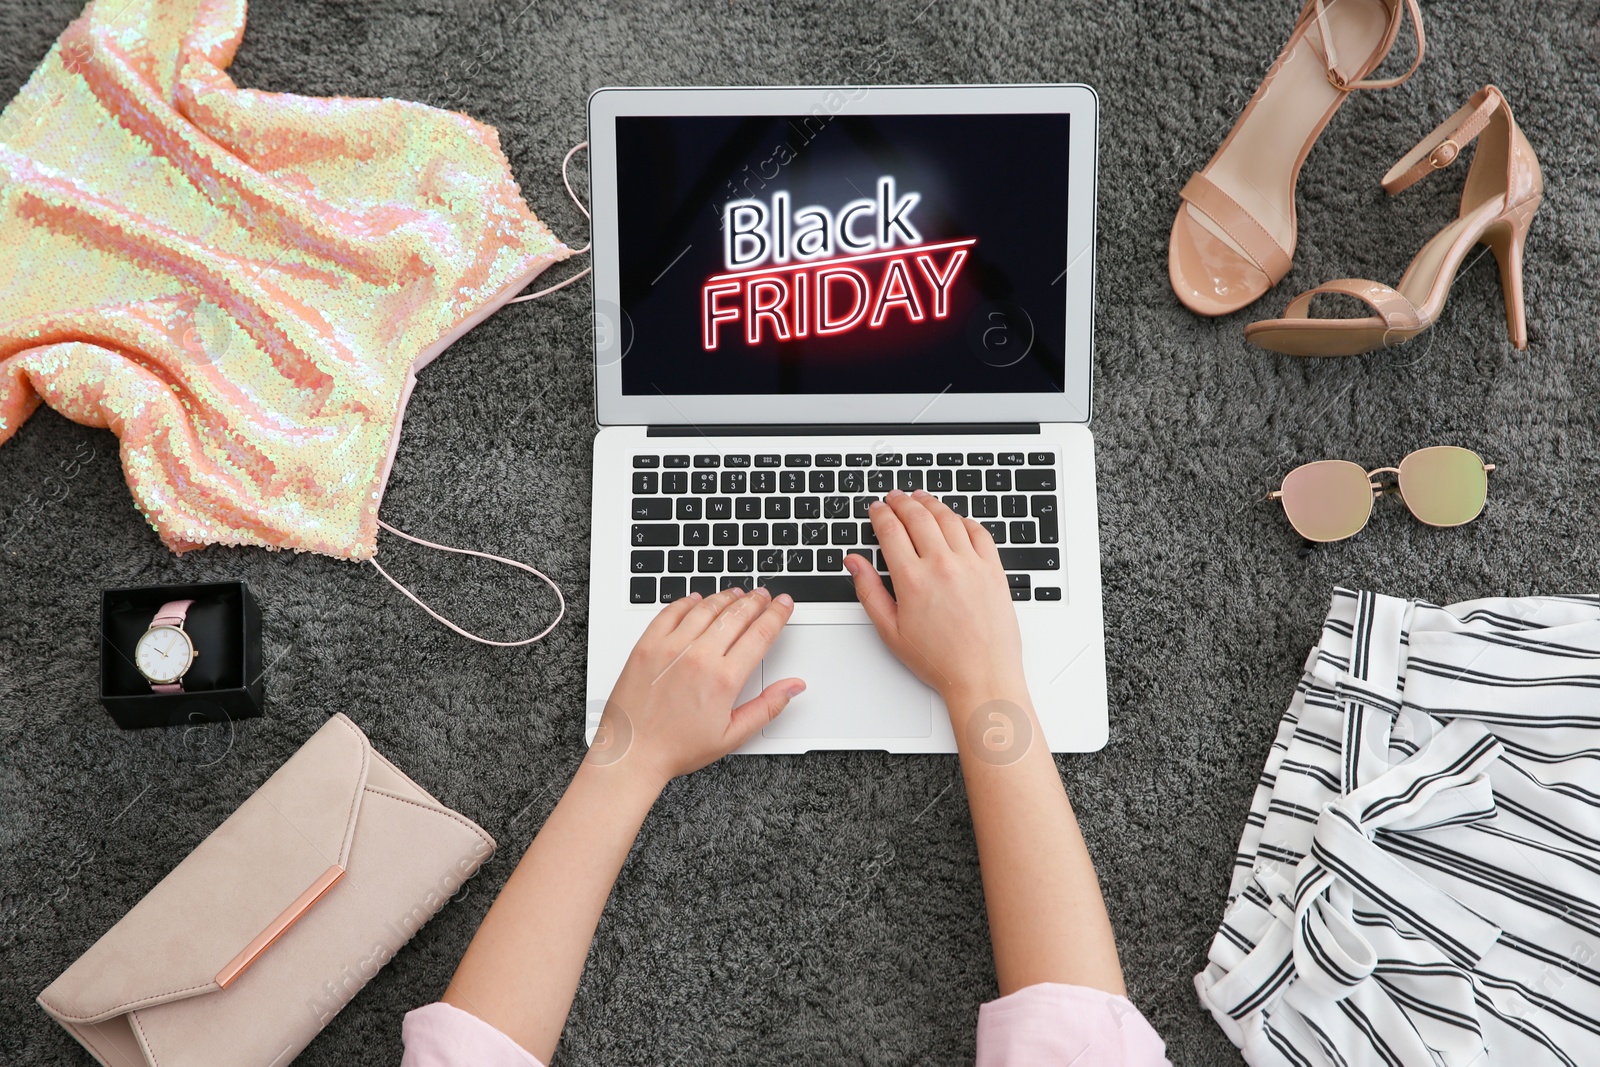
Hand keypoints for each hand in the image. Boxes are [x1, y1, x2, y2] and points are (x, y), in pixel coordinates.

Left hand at [590, 587, 804, 787]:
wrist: (631, 753)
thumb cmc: (676, 748)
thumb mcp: (732, 736)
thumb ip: (768, 707)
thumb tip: (794, 687)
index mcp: (723, 679)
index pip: (760, 634)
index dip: (776, 615)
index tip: (783, 604)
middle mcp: (698, 657)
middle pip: (736, 615)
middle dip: (755, 601)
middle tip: (764, 594)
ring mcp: (670, 648)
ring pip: (705, 608)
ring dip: (725, 597)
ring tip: (737, 593)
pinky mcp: (647, 645)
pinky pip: (670, 612)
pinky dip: (687, 601)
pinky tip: (696, 599)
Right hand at [844, 489, 1025, 712]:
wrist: (982, 676)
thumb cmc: (939, 660)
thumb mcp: (890, 631)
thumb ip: (869, 591)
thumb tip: (854, 562)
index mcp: (913, 580)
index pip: (891, 530)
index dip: (880, 514)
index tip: (876, 509)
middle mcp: (942, 565)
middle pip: (918, 517)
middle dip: (902, 502)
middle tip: (895, 497)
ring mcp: (971, 564)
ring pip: (948, 518)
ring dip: (931, 503)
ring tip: (921, 498)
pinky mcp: (993, 569)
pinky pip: (979, 532)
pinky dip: (964, 520)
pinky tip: (956, 519)